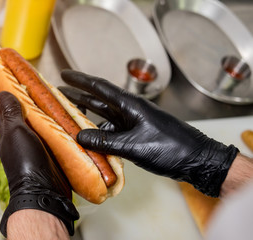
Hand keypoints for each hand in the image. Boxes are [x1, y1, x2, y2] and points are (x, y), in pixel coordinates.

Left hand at [0, 91, 78, 236]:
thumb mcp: (16, 133)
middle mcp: (18, 138)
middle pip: (17, 114)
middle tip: (24, 85)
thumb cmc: (26, 163)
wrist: (43, 190)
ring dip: (38, 111)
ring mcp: (33, 145)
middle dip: (19, 99)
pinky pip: (49, 132)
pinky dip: (52, 124)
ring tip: (44, 98)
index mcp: (6, 132)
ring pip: (34, 122)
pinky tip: (60, 119)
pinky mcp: (48, 151)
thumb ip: (11, 114)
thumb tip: (2, 93)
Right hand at [59, 70, 238, 196]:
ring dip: (87, 118)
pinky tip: (90, 142)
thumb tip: (79, 137)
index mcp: (130, 105)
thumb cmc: (171, 148)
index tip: (64, 74)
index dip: (80, 80)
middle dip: (78, 95)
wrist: (197, 159)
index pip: (100, 87)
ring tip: (68, 119)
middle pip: (98, 99)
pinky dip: (100, 136)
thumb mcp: (135, 146)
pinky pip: (112, 132)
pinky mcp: (136, 135)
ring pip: (104, 117)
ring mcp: (133, 122)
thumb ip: (105, 142)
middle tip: (59, 92)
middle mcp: (130, 110)